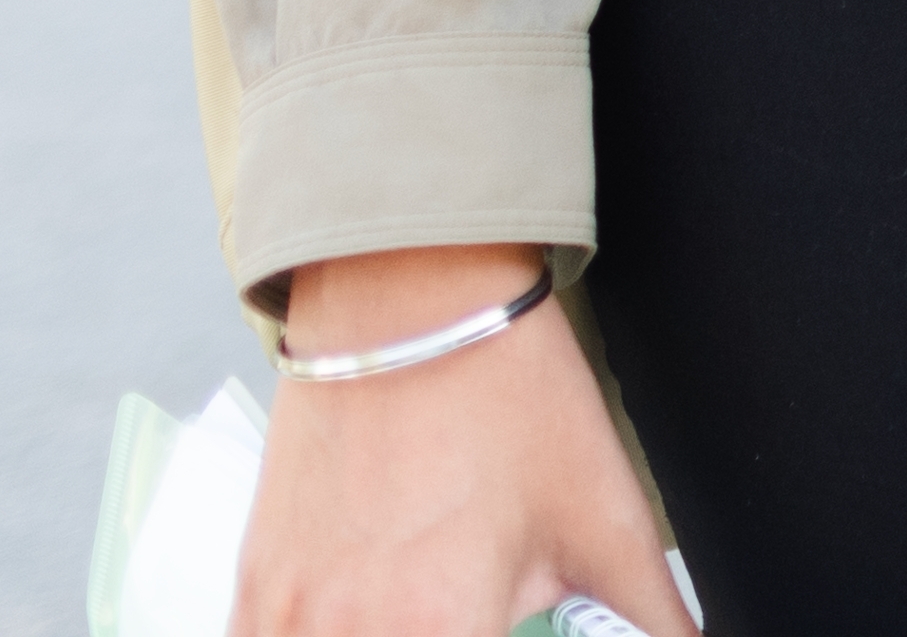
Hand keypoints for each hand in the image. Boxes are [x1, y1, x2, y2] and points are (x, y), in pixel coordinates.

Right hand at [233, 252, 678, 636]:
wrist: (413, 302)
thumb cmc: (509, 400)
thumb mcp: (610, 523)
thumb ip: (654, 617)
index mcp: (436, 628)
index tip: (507, 630)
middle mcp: (347, 629)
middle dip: (452, 635)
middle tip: (478, 612)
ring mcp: (285, 611)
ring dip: (389, 634)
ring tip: (433, 609)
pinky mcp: (252, 587)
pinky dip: (318, 634)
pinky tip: (367, 610)